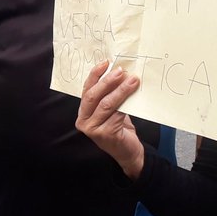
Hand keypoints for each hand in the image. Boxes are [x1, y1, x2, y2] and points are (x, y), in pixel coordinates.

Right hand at [75, 60, 144, 175]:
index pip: (86, 90)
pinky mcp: (105, 134)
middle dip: (108, 81)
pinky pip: (117, 114)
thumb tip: (120, 72)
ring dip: (121, 90)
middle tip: (121, 71)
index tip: (106, 63)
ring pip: (106, 104)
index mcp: (83, 112)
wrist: (128, 152)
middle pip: (93, 96)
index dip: (95, 75)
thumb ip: (110, 95)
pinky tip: (134, 94)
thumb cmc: (120, 129)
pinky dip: (126, 102)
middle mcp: (84, 121)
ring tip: (132, 80)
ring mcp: (93, 129)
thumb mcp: (112, 110)